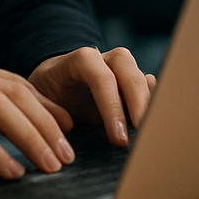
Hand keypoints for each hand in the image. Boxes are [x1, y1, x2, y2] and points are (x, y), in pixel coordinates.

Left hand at [28, 46, 155, 146]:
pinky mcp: (132, 82)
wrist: (54, 83)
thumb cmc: (48, 93)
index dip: (112, 107)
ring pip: (143, 80)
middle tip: (143, 137)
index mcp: (79, 61)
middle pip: (128, 74)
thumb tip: (66, 131)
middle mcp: (105, 60)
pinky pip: (150, 89)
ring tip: (152, 134)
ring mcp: (121, 69)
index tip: (118, 139)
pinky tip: (157, 124)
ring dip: (150, 107)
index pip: (100, 77)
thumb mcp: (42, 101)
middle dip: (139, 106)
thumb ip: (51, 113)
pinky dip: (155, 105)